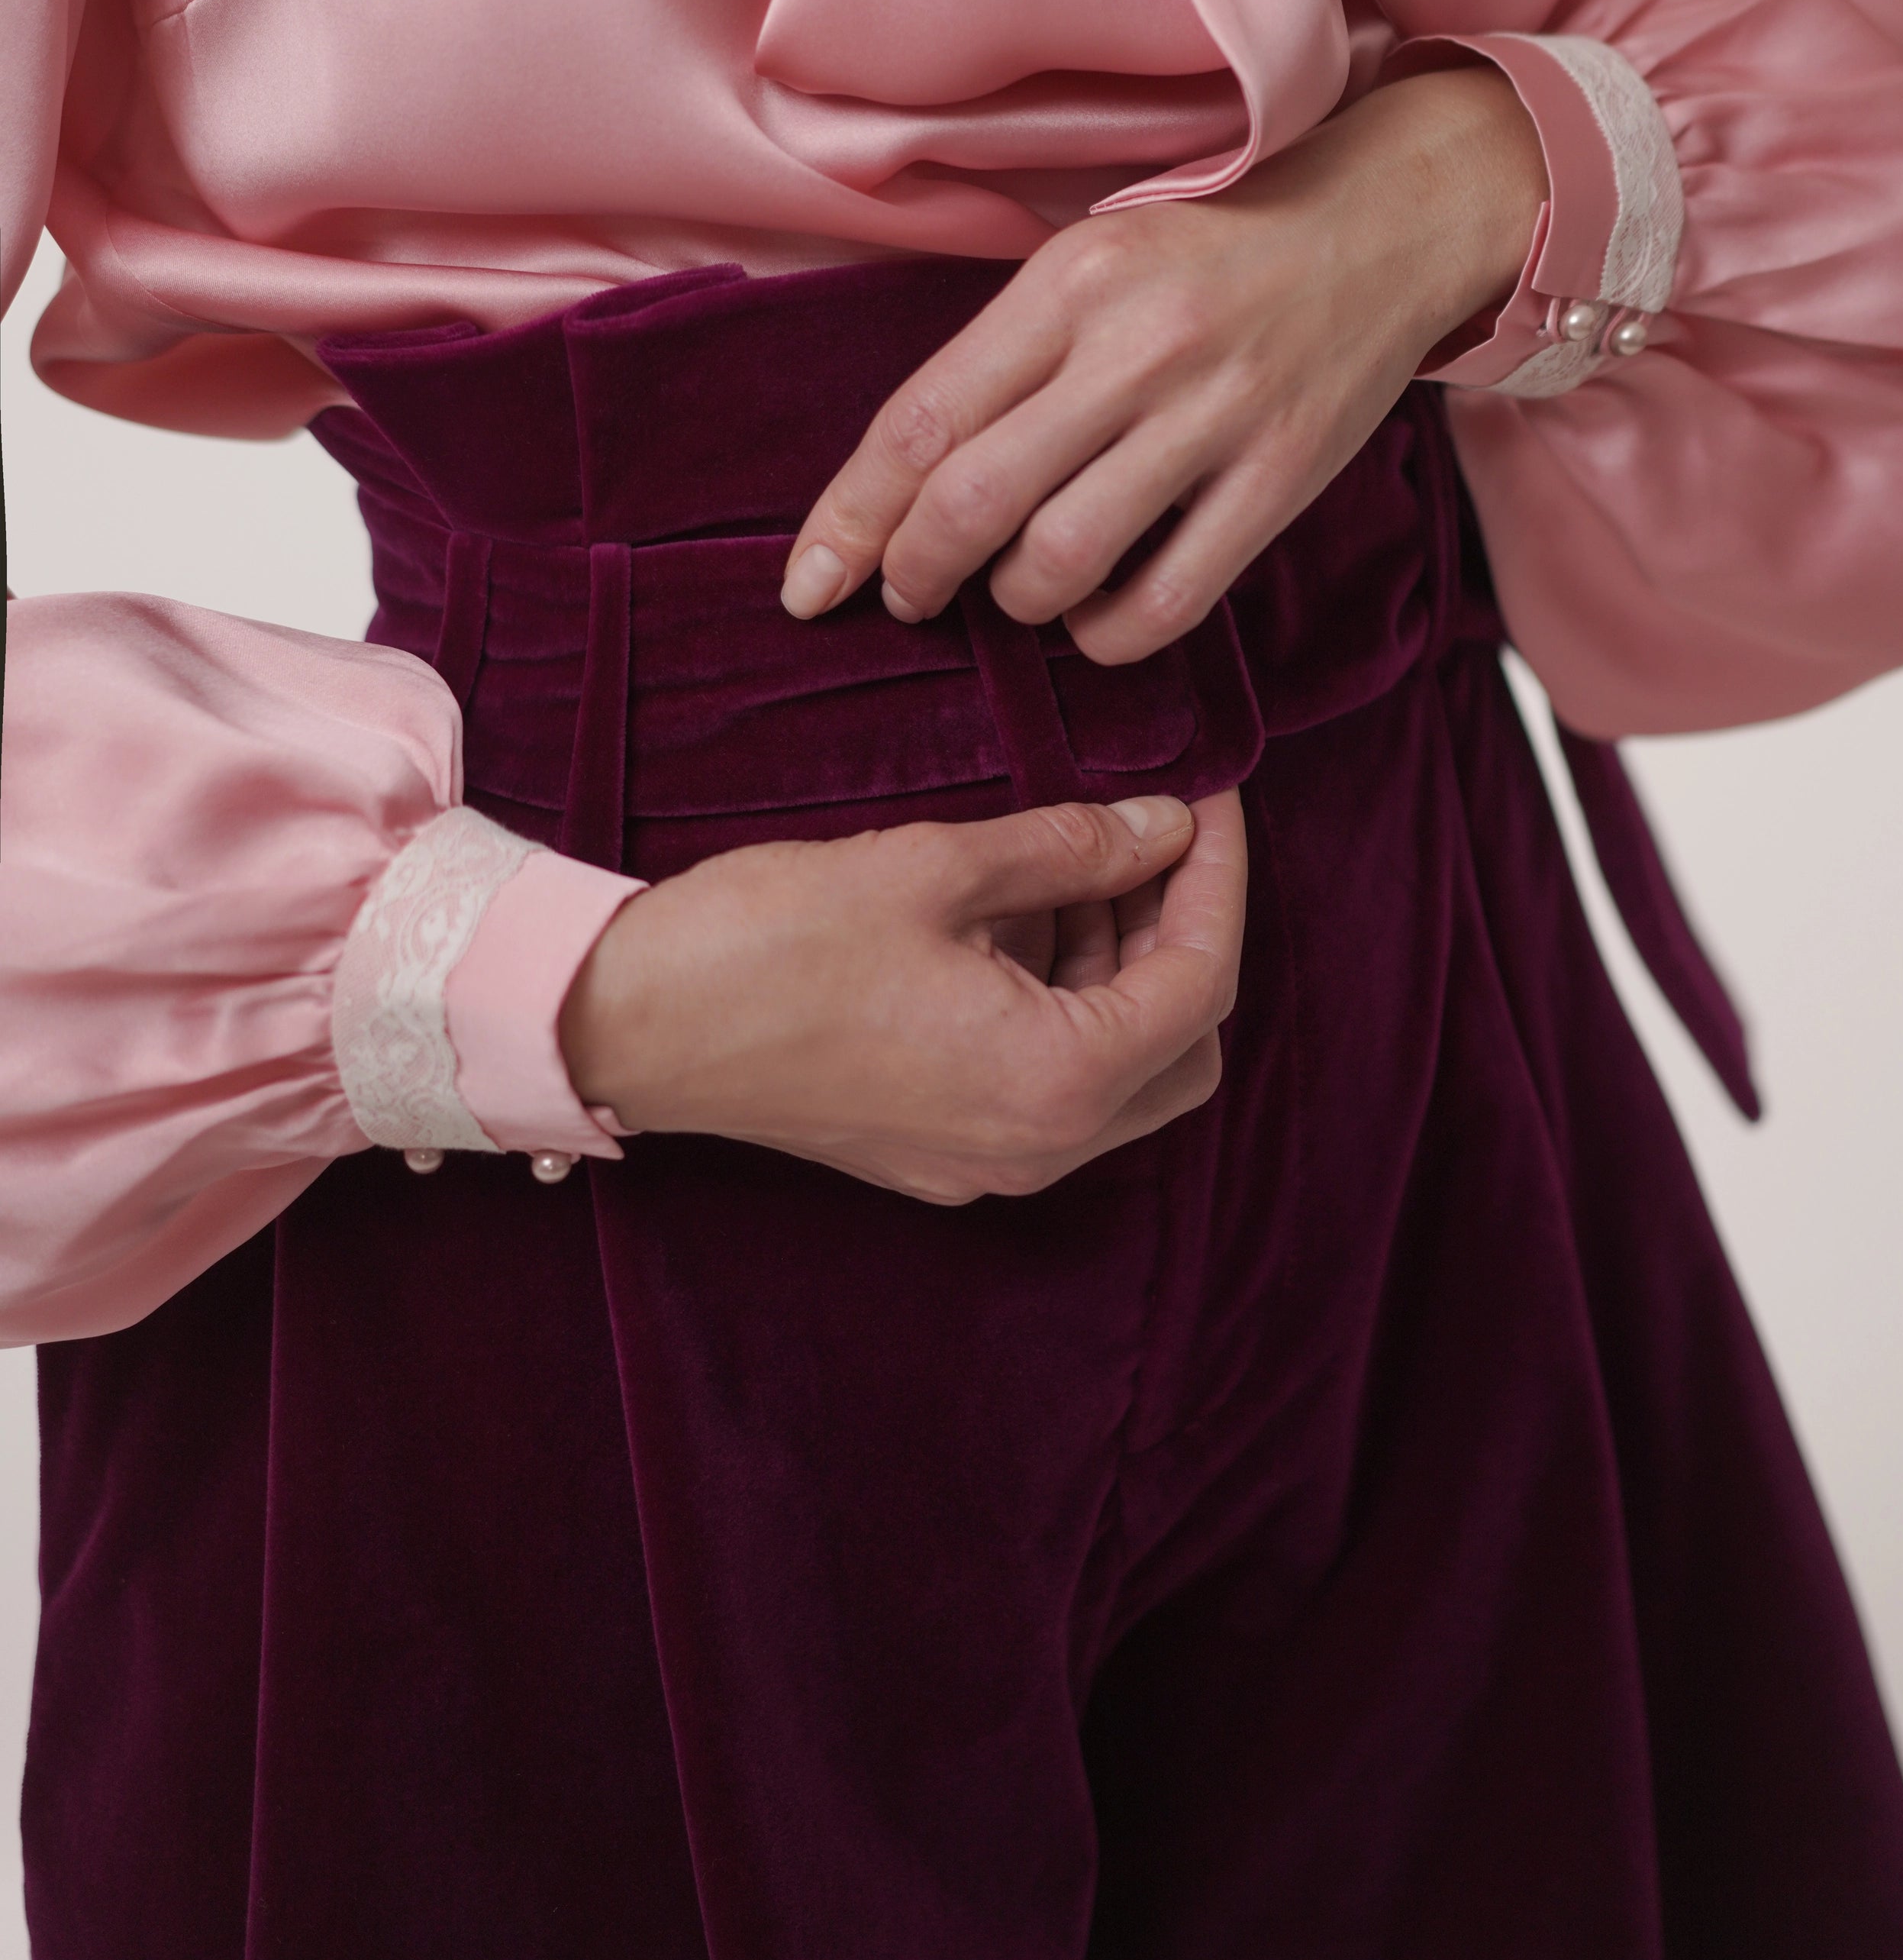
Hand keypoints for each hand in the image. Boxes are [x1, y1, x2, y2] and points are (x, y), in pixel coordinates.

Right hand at [559, 790, 1244, 1202]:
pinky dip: (1062, 998)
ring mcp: (983, 1161)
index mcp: (1054, 1084)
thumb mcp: (936, 869)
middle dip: (1184, 934)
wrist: (630, 1023)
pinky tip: (1021, 911)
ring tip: (1083, 855)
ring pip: (1119, 1069)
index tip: (1207, 798)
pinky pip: (1047, 1080)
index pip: (1199, 984)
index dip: (1216, 879)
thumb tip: (1163, 826)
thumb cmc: (769, 944)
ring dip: (1121, 963)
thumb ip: (1070, 849)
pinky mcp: (935, 1148)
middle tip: (1157, 835)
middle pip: (1182, 1046)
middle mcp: (1035, 1148)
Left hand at [779, 64, 1546, 663]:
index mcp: (1066, 284)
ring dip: (1013, 603)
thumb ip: (1002, 357)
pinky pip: (1167, 601)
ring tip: (1015, 591)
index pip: (918, 422)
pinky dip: (1106, 635)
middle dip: (914, 575)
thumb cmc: (1209, 252)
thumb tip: (900, 483)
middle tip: (909, 596)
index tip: (809, 585)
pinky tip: (1096, 616)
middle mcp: (1134, 349)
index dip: (848, 519)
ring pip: (1060, 563)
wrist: (1378, 228)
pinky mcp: (1280, 480)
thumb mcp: (1090, 260)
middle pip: (973, 503)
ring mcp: (1213, 418)